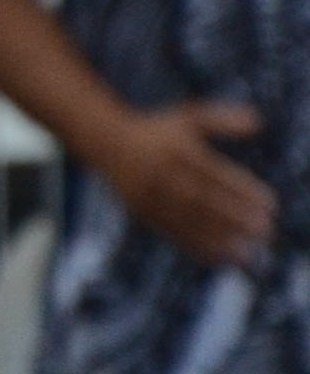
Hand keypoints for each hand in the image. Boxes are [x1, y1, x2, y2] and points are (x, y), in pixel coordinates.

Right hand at [102, 98, 278, 272]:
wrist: (104, 142)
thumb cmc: (158, 130)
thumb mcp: (188, 117)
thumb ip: (222, 119)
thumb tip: (258, 123)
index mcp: (177, 151)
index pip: (216, 174)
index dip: (243, 190)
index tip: (270, 203)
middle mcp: (161, 174)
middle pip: (202, 200)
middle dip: (235, 218)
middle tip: (264, 230)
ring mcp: (148, 195)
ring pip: (186, 220)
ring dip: (218, 237)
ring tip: (245, 252)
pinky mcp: (140, 212)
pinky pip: (170, 231)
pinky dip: (195, 245)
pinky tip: (219, 256)